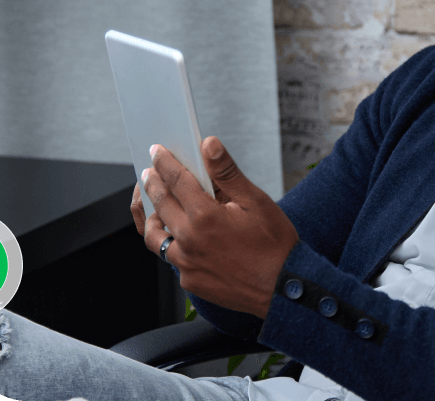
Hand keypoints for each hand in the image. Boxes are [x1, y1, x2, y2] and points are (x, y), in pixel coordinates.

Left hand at [136, 136, 298, 319]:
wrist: (285, 288)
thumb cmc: (275, 245)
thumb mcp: (256, 201)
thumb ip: (227, 172)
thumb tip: (209, 145)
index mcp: (205, 217)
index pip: (176, 181)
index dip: (164, 163)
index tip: (157, 153)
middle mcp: (189, 241)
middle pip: (161, 204)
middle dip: (152, 184)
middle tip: (149, 173)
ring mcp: (186, 264)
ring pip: (155, 237)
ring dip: (152, 218)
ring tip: (155, 207)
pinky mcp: (190, 281)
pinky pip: (171, 259)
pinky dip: (171, 244)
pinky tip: (179, 236)